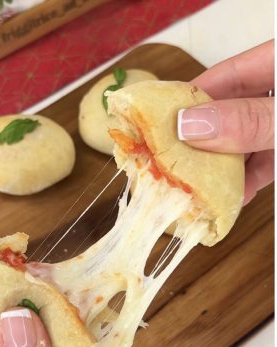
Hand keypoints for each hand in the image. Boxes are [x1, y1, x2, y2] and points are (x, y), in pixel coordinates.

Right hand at [181, 39, 273, 203]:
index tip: (154, 127)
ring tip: (195, 189)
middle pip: (228, 110)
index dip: (186, 101)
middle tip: (167, 164)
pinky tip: (234, 196)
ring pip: (245, 139)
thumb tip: (189, 126)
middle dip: (199, 140)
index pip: (222, 76)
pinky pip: (267, 159)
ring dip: (222, 166)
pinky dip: (252, 178)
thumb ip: (251, 120)